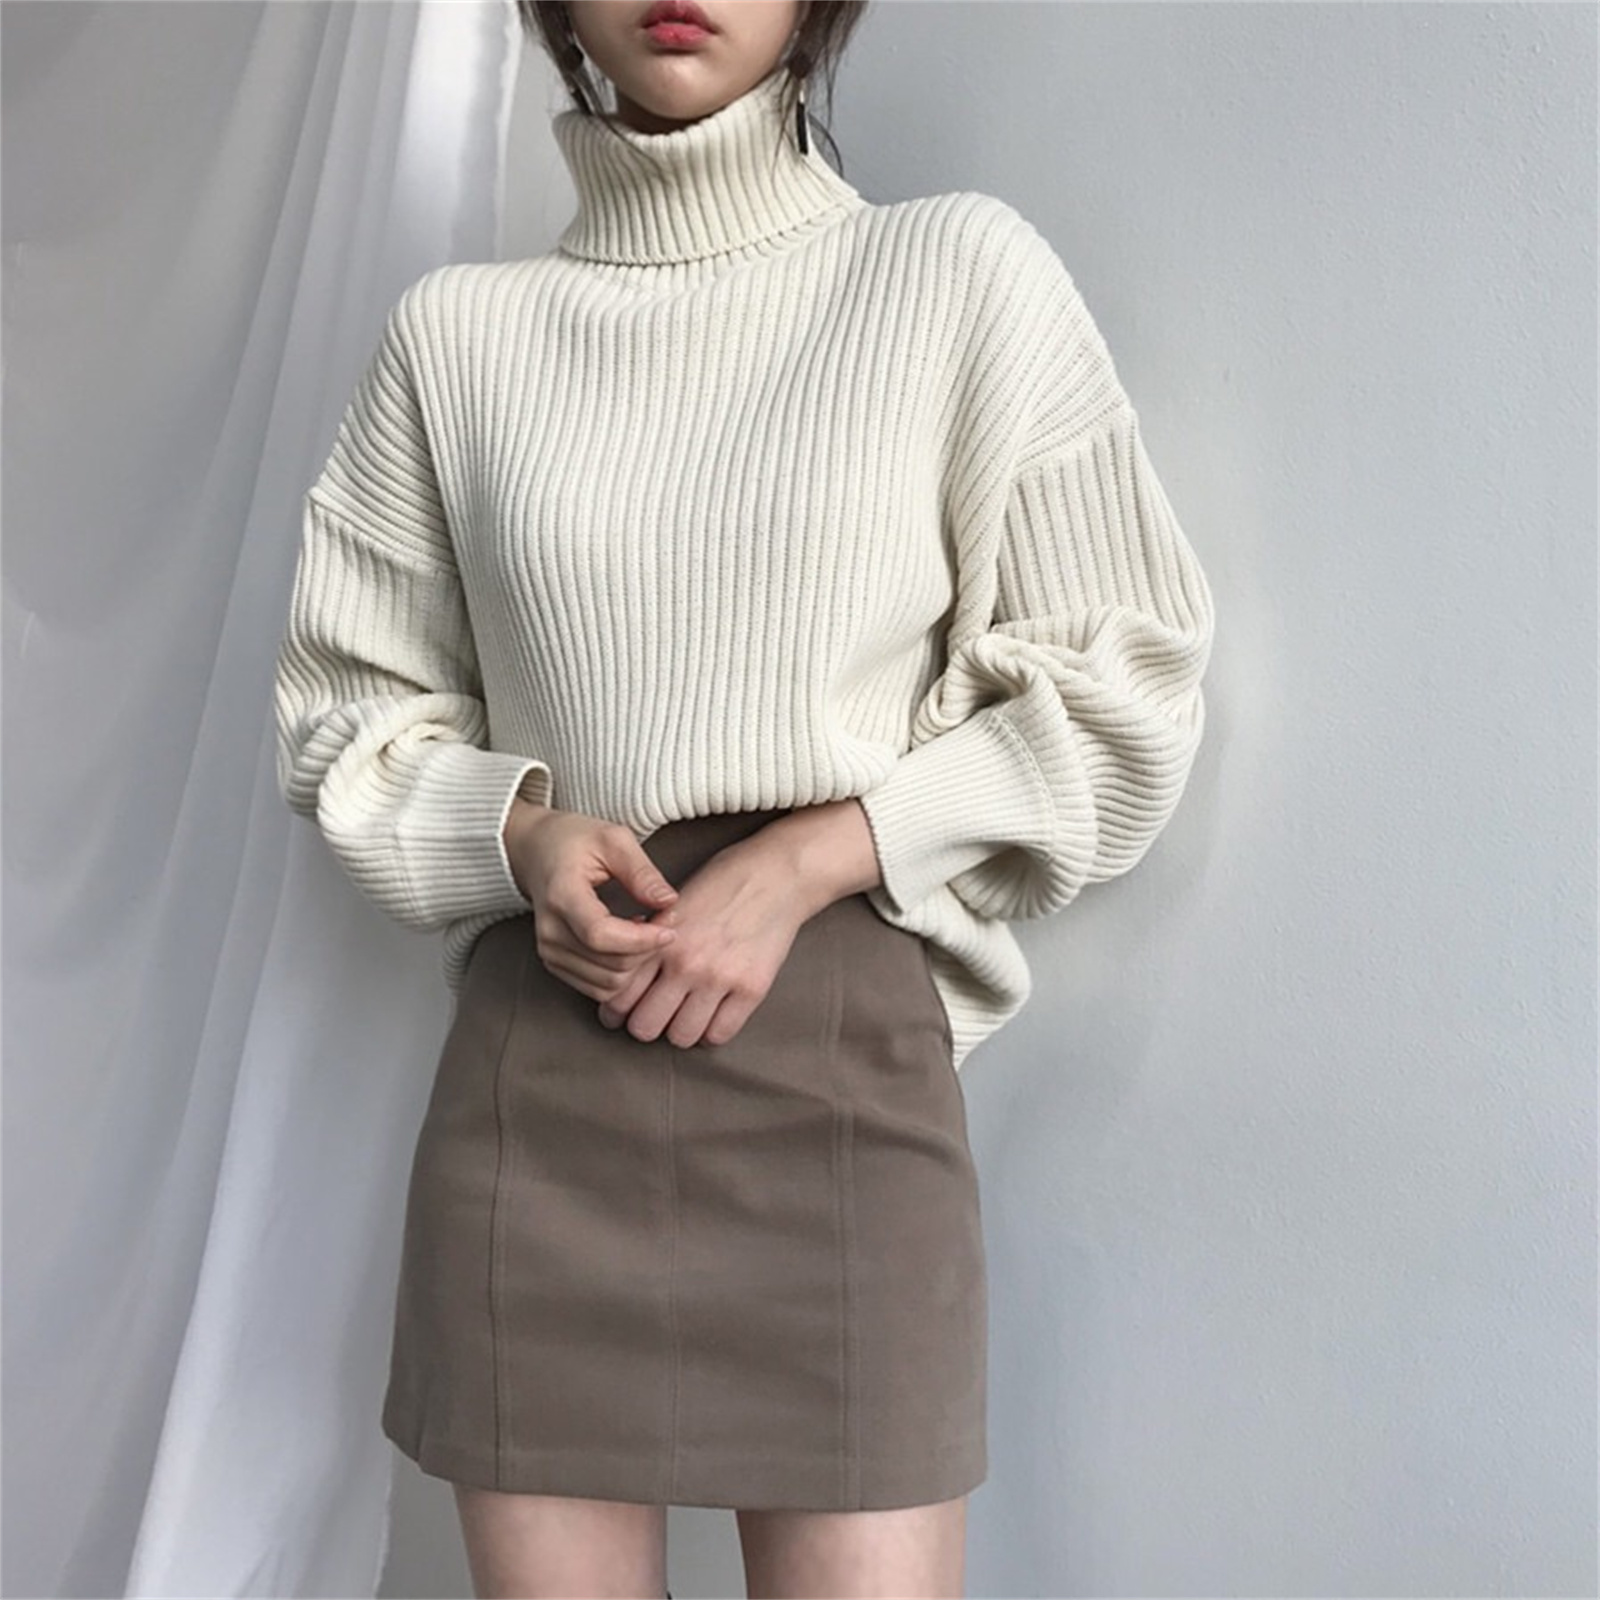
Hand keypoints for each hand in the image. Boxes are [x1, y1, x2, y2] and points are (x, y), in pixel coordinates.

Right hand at [502, 800, 680, 1003]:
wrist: (536, 851)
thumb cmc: (574, 841)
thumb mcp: (613, 839)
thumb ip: (642, 872)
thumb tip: (668, 901)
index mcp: (561, 895)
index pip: (601, 935)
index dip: (641, 940)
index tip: (670, 928)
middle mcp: (550, 931)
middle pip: (610, 965)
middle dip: (648, 949)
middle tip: (666, 919)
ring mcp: (549, 951)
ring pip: (608, 984)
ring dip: (638, 963)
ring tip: (646, 929)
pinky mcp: (555, 964)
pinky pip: (599, 988)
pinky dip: (623, 972)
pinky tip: (629, 943)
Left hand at [594, 831, 815, 1049]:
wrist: (776, 874)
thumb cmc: (723, 882)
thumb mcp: (672, 904)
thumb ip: (648, 940)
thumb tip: (623, 968)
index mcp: (660, 941)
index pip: (620, 996)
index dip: (616, 1011)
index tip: (622, 1012)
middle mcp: (686, 963)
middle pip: (644, 1027)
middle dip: (646, 1024)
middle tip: (656, 1015)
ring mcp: (719, 978)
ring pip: (680, 1037)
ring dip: (680, 1030)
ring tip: (687, 1015)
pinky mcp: (751, 989)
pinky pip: (719, 1035)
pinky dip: (712, 1030)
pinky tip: (713, 1014)